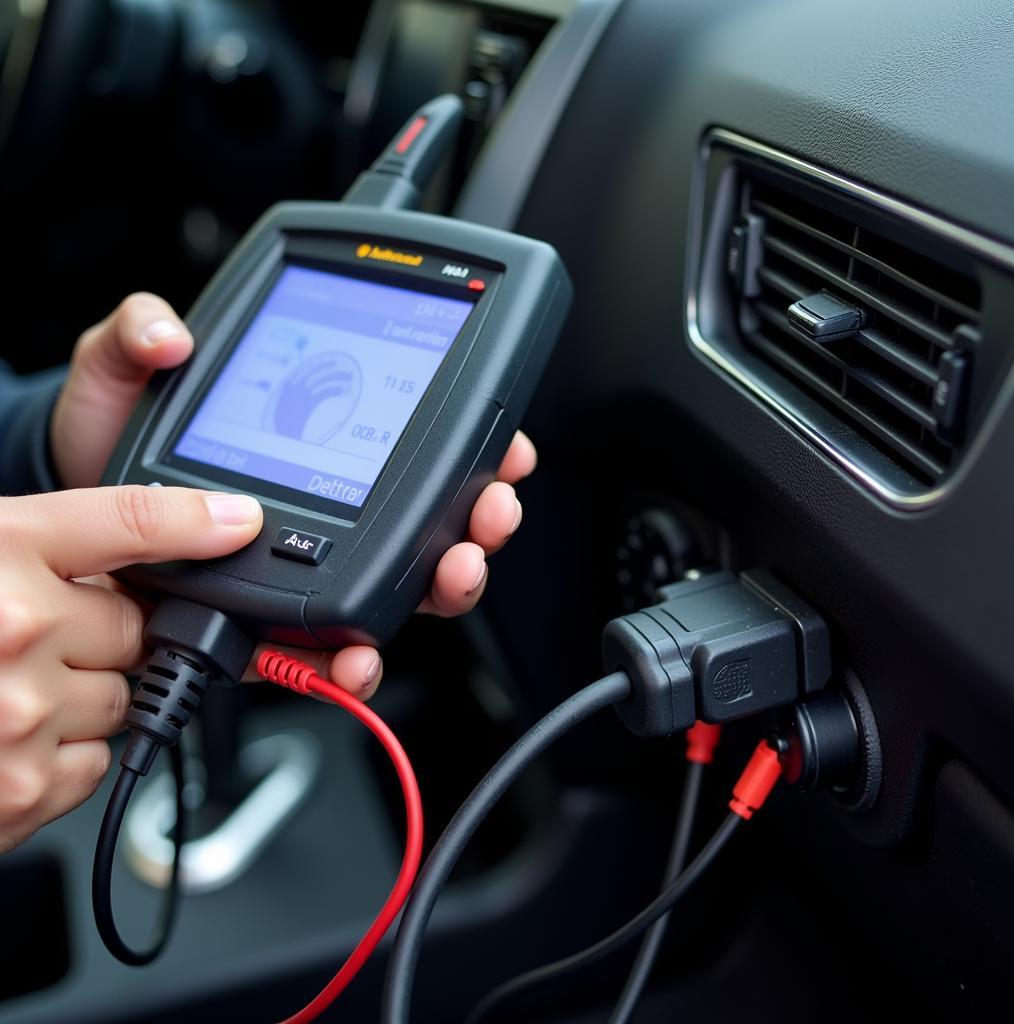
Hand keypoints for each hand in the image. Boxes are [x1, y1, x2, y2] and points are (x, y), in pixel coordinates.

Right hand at [0, 485, 262, 852]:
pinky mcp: (25, 789)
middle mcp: (15, 629)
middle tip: (37, 639)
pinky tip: (4, 738)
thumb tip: (144, 547)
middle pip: (136, 627)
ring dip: (85, 697)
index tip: (241, 521)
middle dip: (103, 634)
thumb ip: (44, 552)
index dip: (195, 518)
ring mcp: (22, 715)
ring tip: (6, 692)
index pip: (127, 519)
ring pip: (124, 697)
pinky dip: (67, 752)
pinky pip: (99, 758)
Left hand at [49, 295, 536, 699]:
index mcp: (322, 438)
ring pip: (404, 584)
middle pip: (433, 518)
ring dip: (445, 584)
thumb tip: (170, 332)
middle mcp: (335, 504)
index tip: (506, 447)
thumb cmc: (111, 444)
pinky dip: (355, 661)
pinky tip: (359, 660)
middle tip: (490, 512)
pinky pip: (329, 648)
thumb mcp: (120, 373)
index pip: (417, 437)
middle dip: (479, 518)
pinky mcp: (277, 620)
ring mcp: (313, 565)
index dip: (476, 444)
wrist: (71, 518)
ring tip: (454, 573)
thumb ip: (137, 331)